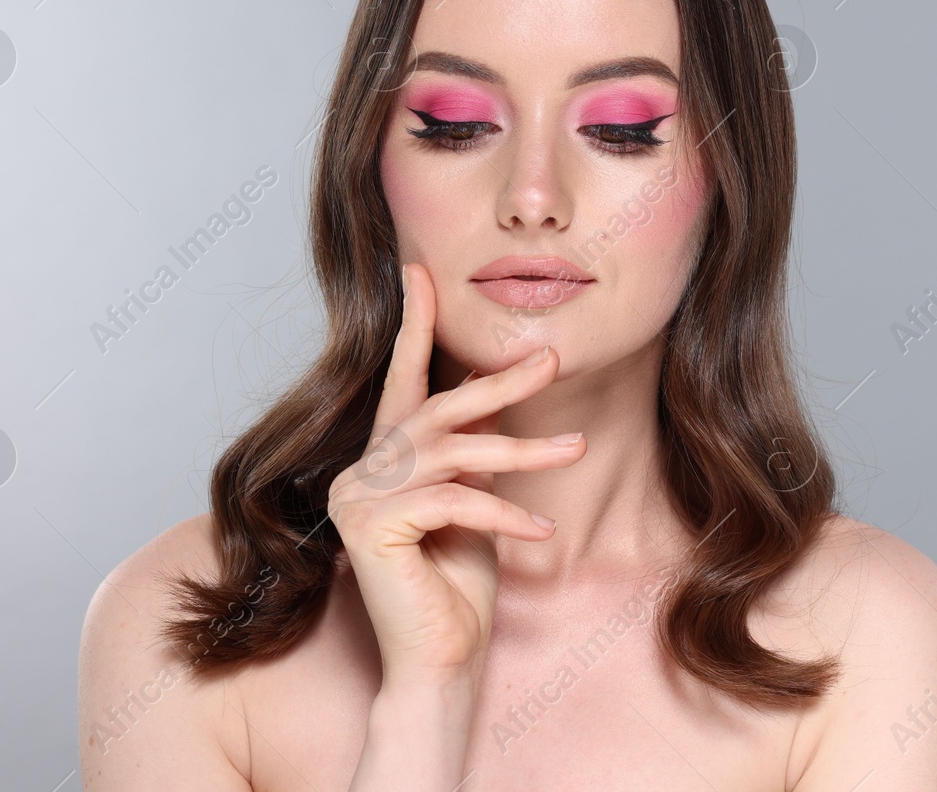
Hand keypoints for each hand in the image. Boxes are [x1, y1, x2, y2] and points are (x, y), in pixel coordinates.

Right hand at [327, 262, 585, 690]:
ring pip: (453, 453)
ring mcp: (357, 498)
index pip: (401, 382)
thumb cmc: (460, 590)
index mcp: (382, 460)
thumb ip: (470, 457)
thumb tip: (495, 408)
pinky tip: (541, 528)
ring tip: (578, 449)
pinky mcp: (370, 529)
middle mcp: (359, 472)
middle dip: (498, 382)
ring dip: (522, 450)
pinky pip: (455, 502)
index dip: (414, 325)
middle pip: (436, 409)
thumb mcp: (473, 506)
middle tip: (550, 359)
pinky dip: (504, 512)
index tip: (421, 271)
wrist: (441, 665)